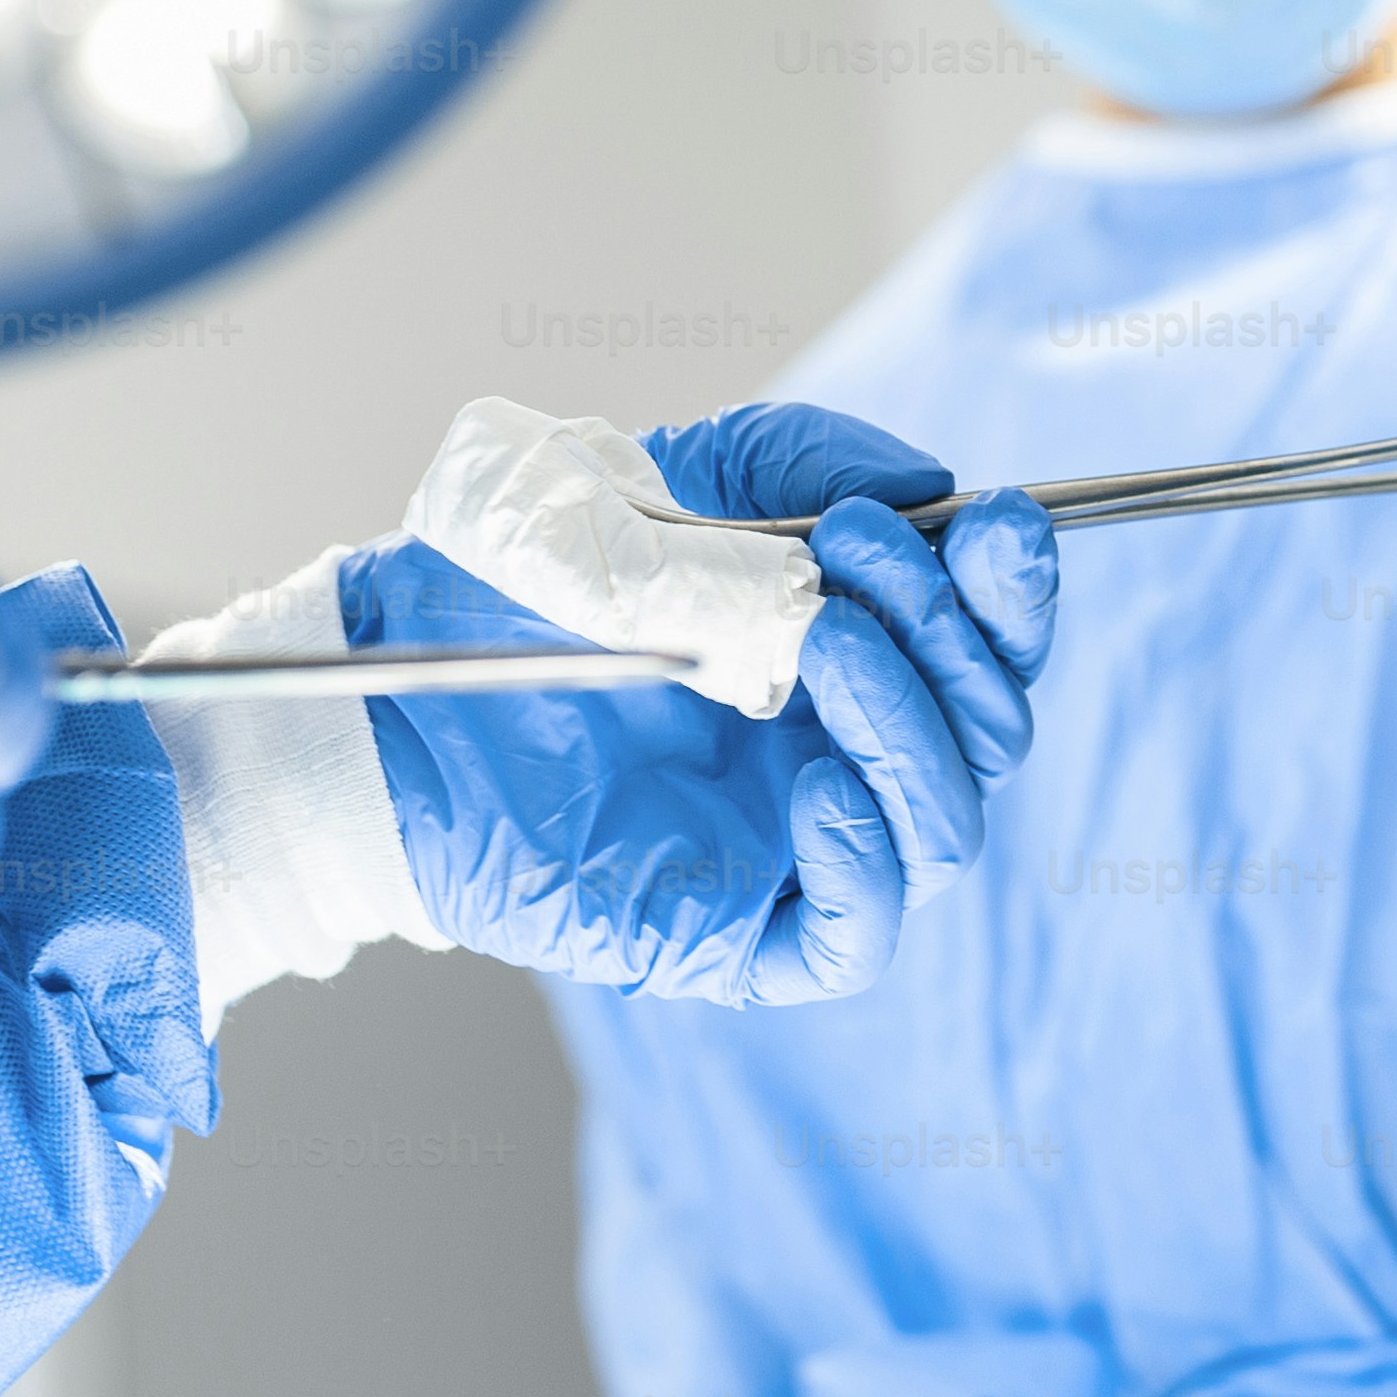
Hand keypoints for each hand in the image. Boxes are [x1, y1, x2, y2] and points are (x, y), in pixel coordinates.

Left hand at [360, 405, 1056, 1002]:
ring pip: (946, 824)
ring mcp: (794, 846)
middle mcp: (842, 750)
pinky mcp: (734, 933)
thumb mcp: (656, 471)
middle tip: (860, 555)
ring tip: (825, 644)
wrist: (381, 677)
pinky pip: (858, 934)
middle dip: (954, 635)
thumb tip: (925, 484)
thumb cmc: (511, 579)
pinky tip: (824, 788)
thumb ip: (794, 462)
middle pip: (990, 727)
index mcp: (845, 649)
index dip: (1015, 591)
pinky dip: (870, 863)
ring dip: (913, 725)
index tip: (996, 522)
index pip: (987, 643)